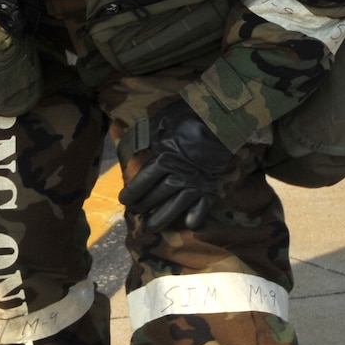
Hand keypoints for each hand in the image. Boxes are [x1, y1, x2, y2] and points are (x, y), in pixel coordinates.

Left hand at [119, 99, 234, 232]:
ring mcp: (195, 182)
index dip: (131, 194)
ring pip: (176, 206)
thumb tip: (133, 142)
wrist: (219, 118)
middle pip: (156, 196)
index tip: (124, 200)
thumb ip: (147, 137)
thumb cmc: (187, 116)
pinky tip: (190, 225)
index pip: (142, 183)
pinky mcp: (211, 184)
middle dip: (143, 206)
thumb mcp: (160, 123)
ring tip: (152, 227)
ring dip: (163, 218)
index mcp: (162, 159)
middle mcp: (177, 175)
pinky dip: (198, 215)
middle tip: (136, 213)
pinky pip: (204, 204)